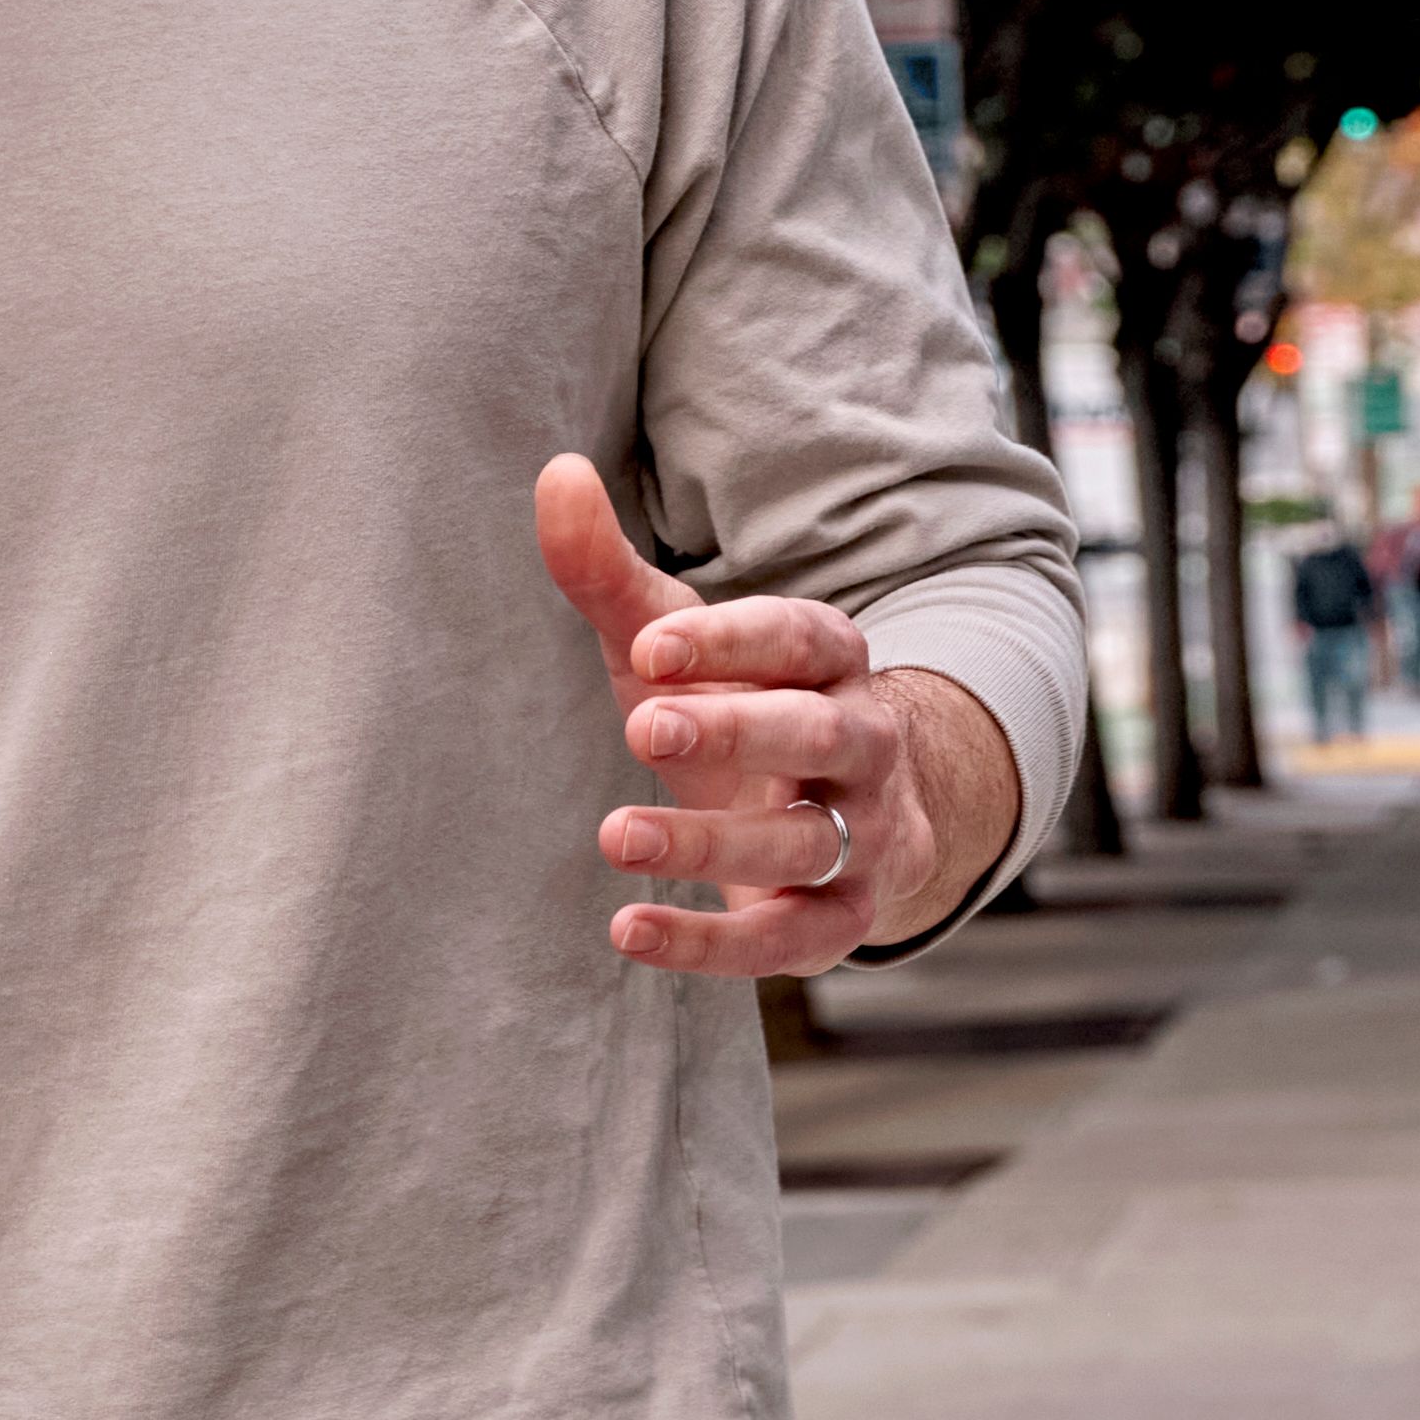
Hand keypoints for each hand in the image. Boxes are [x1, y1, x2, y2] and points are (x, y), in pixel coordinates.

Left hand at [536, 452, 926, 976]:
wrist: (841, 813)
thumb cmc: (732, 706)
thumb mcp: (671, 642)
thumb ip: (609, 574)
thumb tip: (554, 474)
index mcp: (830, 661)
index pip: (801, 638)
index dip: (733, 642)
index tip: (650, 648)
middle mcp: (863, 742)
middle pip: (819, 733)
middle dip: (736, 729)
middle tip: (643, 726)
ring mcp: (865, 835)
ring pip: (808, 840)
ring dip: (712, 840)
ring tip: (615, 835)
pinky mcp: (842, 918)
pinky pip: (792, 941)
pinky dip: (713, 945)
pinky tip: (628, 932)